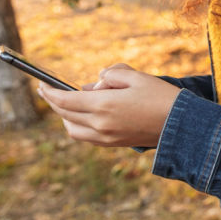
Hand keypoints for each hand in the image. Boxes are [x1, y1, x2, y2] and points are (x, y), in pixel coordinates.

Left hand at [38, 65, 181, 147]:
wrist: (179, 124)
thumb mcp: (136, 76)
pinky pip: (85, 137)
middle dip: (54, 102)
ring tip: (69, 103)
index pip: (65, 100)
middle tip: (49, 91)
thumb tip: (96, 81)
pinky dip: (78, 126)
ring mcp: (106, 137)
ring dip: (65, 116)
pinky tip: (85, 116)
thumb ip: (111, 75)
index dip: (50, 93)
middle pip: (65, 115)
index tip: (41, 85)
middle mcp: (100, 125)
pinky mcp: (113, 144)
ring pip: (73, 129)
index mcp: (104, 106)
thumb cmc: (160, 96)